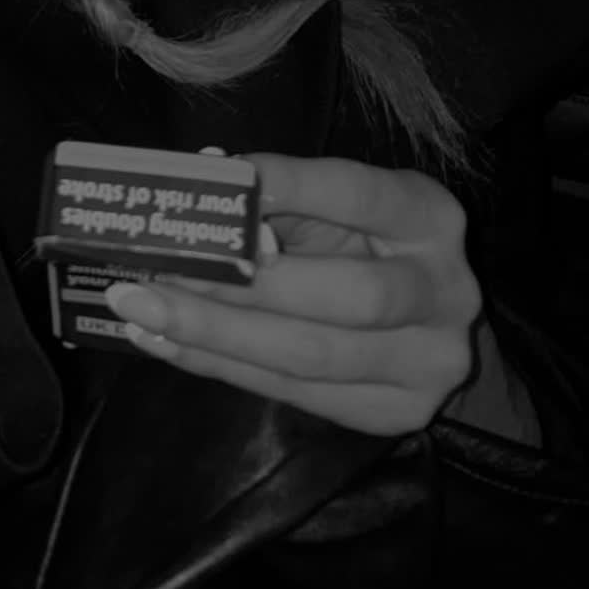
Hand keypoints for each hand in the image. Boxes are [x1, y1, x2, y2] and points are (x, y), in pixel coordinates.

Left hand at [105, 155, 483, 436]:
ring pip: (313, 357)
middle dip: (242, 288)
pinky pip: (296, 393)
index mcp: (430, 217)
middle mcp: (445, 291)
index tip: (221, 175)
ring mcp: (427, 362)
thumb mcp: (339, 207)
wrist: (431, 330)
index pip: (358, 193)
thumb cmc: (366, 244)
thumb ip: (282, 197)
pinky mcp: (395, 413)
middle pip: (345, 296)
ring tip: (143, 314)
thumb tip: (201, 180)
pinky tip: (168, 345)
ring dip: (216, 336)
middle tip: (155, 274)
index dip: (291, 184)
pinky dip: (223, 367)